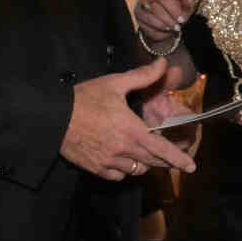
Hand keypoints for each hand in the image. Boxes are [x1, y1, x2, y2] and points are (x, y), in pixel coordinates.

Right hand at [61, 57, 197, 181]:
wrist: (51, 117)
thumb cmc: (83, 99)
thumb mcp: (114, 83)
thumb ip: (142, 76)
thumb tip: (164, 64)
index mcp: (132, 131)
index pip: (163, 150)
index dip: (178, 160)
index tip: (190, 167)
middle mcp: (124, 150)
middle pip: (152, 162)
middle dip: (164, 161)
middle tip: (171, 159)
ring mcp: (109, 162)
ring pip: (136, 170)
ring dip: (143, 164)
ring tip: (142, 153)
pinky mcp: (95, 168)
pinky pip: (117, 176)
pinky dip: (124, 170)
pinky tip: (122, 160)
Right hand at [134, 0, 195, 48]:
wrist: (164, 23)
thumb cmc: (176, 11)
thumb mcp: (184, 7)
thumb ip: (187, 3)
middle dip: (173, 10)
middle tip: (182, 20)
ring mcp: (142, 1)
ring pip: (153, 10)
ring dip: (167, 20)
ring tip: (176, 27)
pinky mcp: (138, 14)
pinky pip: (147, 21)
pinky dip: (159, 27)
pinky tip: (167, 29)